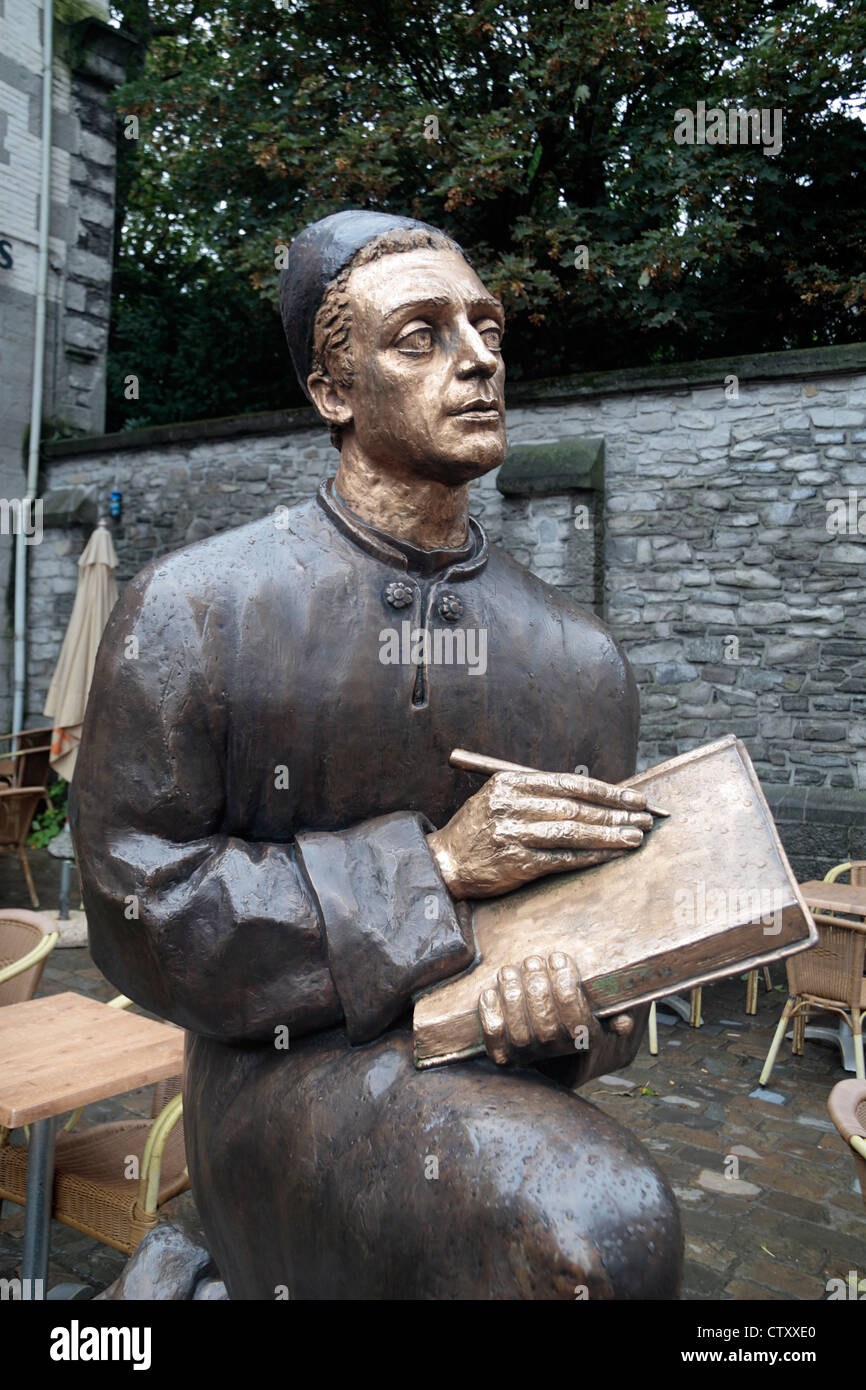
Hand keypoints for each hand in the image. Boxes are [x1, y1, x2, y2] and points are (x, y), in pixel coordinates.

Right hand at [427, 768, 651, 899]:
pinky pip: (563, 858)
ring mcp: (513, 834)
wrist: (445, 862)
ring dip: (610, 834)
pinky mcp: (516, 862)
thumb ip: (539, 795)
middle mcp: (511, 805)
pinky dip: (591, 856)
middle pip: (575, 807)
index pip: (569, 783)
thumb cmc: (480, 830)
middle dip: (616, 812)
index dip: (606, 790)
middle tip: (645, 818)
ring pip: (573, 832)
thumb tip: (595, 798)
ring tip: (636, 836)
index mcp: (510, 783)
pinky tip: (612, 854)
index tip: (634, 797)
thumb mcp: (501, 799)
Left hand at [478, 951, 633, 1064]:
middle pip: (547, 1026)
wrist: (548, 1025)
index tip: (559, 957)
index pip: (578, 1021)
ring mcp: (530, 1056)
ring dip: (512, 999)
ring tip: (510, 970)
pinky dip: (490, 1018)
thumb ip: (615, 1009)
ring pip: (521, 1034)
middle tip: (533, 961)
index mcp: (586, 1038)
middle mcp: (558, 1050)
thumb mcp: (601, 1001)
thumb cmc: (574, 1000)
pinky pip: (496, 1042)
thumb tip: (623, 1023)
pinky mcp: (505, 1056)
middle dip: (537, 989)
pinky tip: (490, 992)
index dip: (566, 988)